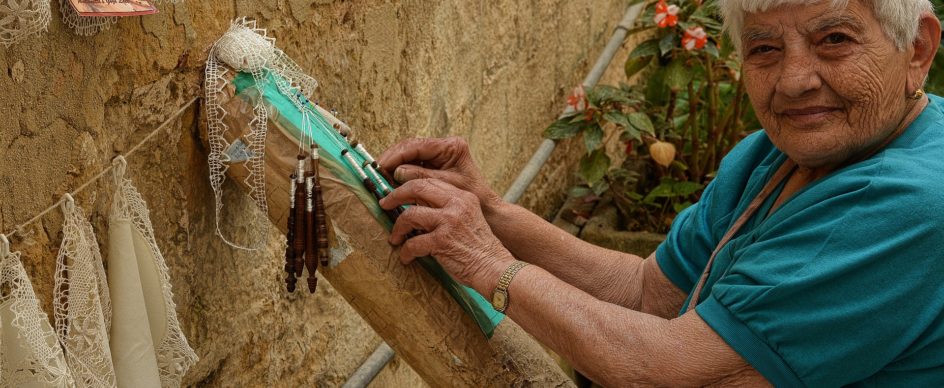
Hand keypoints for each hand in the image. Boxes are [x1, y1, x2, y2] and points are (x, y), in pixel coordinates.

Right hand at [377, 137, 502, 213]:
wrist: (486, 210)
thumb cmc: (471, 198)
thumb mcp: (445, 187)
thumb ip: (421, 177)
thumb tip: (396, 172)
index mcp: (451, 146)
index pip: (417, 145)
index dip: (396, 155)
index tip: (380, 166)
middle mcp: (444, 147)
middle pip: (410, 147)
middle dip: (392, 159)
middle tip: (375, 171)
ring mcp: (439, 155)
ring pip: (409, 155)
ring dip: (394, 166)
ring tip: (380, 177)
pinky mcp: (434, 165)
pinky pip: (413, 165)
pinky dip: (401, 173)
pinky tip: (390, 181)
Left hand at [379, 178, 513, 294]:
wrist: (495, 267)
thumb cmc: (479, 247)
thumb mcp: (468, 218)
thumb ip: (448, 208)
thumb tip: (417, 207)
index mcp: (462, 196)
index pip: (429, 182)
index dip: (408, 186)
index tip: (396, 194)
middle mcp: (456, 204)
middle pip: (417, 188)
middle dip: (395, 196)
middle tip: (384, 205)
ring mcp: (449, 221)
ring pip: (410, 215)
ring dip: (398, 228)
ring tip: (395, 238)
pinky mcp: (442, 241)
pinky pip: (413, 243)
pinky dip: (406, 252)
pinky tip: (406, 258)